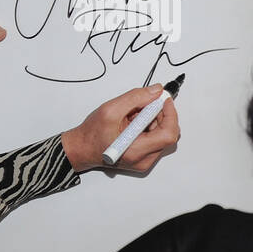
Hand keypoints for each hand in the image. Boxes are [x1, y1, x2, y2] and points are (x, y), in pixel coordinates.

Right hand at [60, 84, 180, 172]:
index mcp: (135, 151)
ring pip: (162, 135)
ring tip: (133, 115)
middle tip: (145, 105)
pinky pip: (156, 139)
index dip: (170, 114)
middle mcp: (143, 160)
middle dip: (160, 115)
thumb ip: (136, 98)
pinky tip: (134, 123)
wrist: (82, 148)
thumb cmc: (92, 134)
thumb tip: (156, 91)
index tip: (163, 99)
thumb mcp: (111, 109)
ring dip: (153, 120)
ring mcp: (144, 161)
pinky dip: (149, 127)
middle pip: (167, 134)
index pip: (168, 134)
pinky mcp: (144, 158)